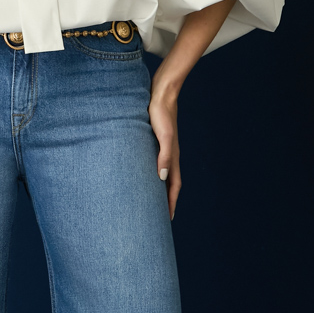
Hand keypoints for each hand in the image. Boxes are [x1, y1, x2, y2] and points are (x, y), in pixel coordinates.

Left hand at [148, 77, 181, 218]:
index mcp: (172, 157)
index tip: (167, 219)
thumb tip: (162, 178)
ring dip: (157, 188)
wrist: (161, 93)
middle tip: (156, 216)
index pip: (174, 187)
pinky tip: (140, 175)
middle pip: (168, 184)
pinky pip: (153, 163)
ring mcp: (162, 149)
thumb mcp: (162, 136)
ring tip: (148, 200)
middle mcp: (168, 156)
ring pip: (161, 174)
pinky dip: (149, 173)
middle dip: (164, 200)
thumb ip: (164, 156)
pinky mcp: (154, 141)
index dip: (171, 203)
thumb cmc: (161, 114)